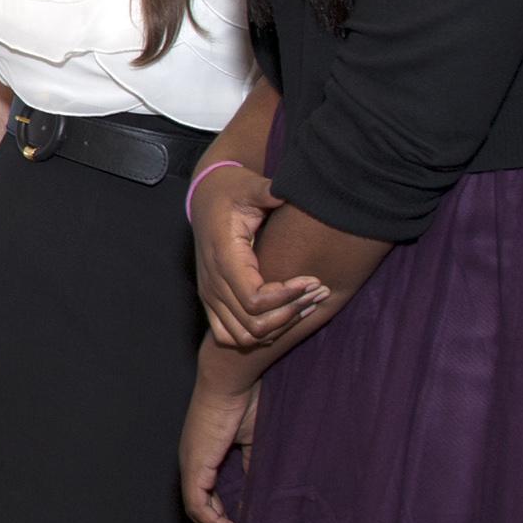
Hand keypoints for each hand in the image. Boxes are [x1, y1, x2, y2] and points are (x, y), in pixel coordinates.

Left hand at [180, 372, 259, 522]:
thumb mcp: (252, 442)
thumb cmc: (244, 403)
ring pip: (196, 510)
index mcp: (202, 455)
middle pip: (198, 507)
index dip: (221, 515)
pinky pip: (197, 505)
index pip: (205, 494)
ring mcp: (190, 464)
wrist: (232, 380)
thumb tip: (259, 492)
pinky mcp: (195, 465)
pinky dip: (213, 522)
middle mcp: (191, 461)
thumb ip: (251, 466)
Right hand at [191, 164, 324, 347]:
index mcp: (223, 257)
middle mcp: (212, 281)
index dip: (287, 297)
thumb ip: (266, 191)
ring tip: (304, 305)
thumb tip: (286, 192)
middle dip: (291, 313)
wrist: (205, 197)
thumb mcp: (248, 186)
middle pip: (254, 323)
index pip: (255, 300)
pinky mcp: (211, 300)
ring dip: (278, 327)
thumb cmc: (231, 192)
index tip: (312, 280)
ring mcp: (209, 294)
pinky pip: (230, 335)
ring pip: (244, 336)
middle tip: (317, 293)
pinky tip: (281, 314)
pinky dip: (258, 334)